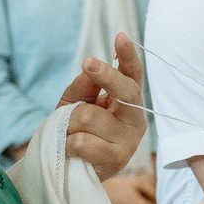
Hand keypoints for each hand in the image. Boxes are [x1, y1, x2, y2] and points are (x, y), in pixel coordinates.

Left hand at [60, 32, 146, 179]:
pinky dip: (68, 143)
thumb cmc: (76, 130)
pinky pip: (83, 142)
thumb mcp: (73, 102)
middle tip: (88, 63)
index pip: (133, 75)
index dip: (129, 56)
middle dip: (106, 75)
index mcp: (128, 100)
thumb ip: (82, 87)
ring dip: (68, 123)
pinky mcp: (117, 160)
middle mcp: (135, 118)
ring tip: (68, 133)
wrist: (68, 167)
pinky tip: (71, 149)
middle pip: (125, 91)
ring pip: (90, 117)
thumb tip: (89, 71)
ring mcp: (129, 141)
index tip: (120, 37)